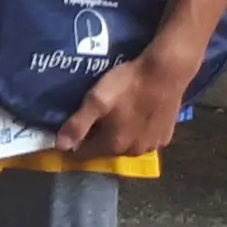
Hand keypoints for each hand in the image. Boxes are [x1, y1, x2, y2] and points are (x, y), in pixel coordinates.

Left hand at [54, 41, 196, 157]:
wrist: (166, 73)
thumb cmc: (128, 85)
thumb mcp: (96, 100)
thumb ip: (78, 125)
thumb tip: (60, 146)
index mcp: (114, 145)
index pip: (85, 153)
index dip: (75, 142)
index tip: (70, 128)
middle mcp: (133, 151)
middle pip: (105, 150)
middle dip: (96, 137)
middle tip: (94, 116)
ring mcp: (153, 145)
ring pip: (125, 145)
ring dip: (118, 135)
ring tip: (114, 115)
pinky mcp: (166, 136)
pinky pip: (143, 139)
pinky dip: (136, 132)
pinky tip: (135, 116)